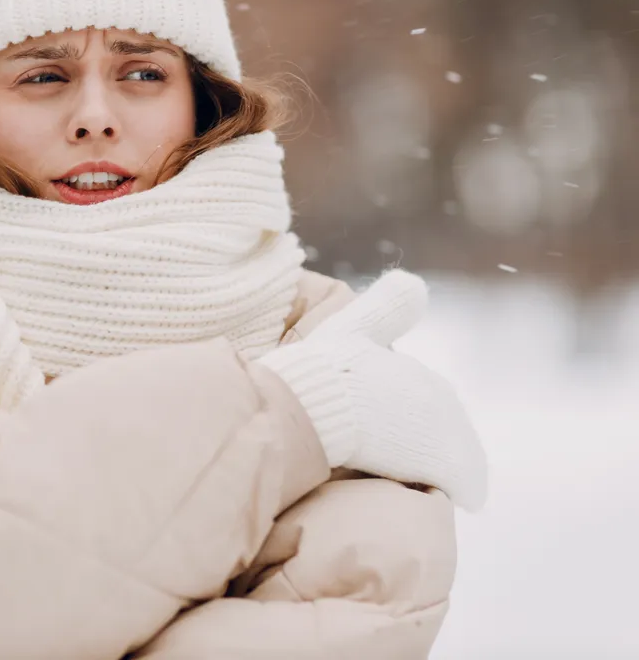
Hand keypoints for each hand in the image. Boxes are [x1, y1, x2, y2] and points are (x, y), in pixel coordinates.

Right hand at [258, 271, 487, 510]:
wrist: (316, 405)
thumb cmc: (324, 369)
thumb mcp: (353, 325)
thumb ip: (386, 307)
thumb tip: (416, 281)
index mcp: (419, 373)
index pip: (430, 404)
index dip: (413, 420)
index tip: (395, 433)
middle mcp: (441, 397)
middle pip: (446, 430)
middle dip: (431, 445)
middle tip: (409, 462)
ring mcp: (444, 431)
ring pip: (458, 457)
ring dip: (448, 469)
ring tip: (431, 483)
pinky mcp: (443, 463)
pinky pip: (466, 483)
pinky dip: (464, 490)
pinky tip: (462, 500)